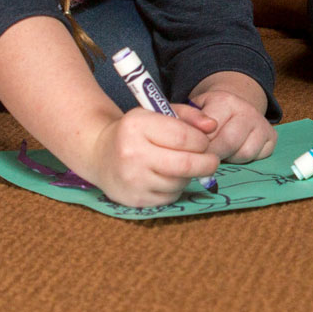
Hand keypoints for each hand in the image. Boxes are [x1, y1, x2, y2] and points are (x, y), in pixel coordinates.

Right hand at [89, 106, 221, 207]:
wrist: (99, 153)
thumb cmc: (136, 131)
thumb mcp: (158, 113)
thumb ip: (189, 116)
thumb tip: (213, 125)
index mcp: (137, 125)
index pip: (184, 137)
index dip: (202, 141)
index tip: (204, 142)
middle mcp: (132, 153)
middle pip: (185, 164)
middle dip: (207, 163)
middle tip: (211, 160)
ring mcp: (132, 179)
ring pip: (179, 182)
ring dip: (188, 175)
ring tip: (181, 166)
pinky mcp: (134, 199)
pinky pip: (170, 196)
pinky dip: (175, 188)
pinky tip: (166, 177)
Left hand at [188, 85, 276, 162]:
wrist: (235, 105)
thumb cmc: (210, 112)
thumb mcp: (193, 110)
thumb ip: (186, 120)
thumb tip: (186, 139)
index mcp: (225, 101)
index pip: (211, 130)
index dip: (200, 145)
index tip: (193, 151)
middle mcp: (247, 110)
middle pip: (229, 143)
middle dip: (214, 155)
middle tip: (204, 159)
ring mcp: (261, 123)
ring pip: (244, 153)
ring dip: (230, 158)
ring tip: (221, 152)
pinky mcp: (272, 136)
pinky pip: (257, 157)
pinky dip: (244, 159)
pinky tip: (235, 152)